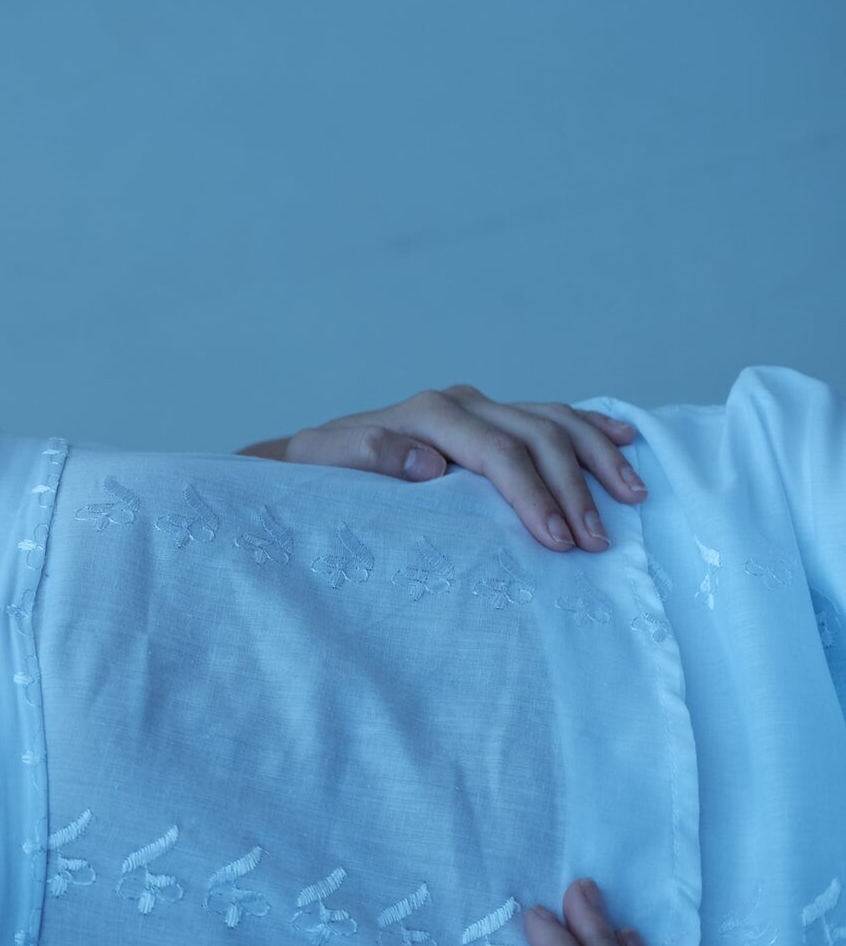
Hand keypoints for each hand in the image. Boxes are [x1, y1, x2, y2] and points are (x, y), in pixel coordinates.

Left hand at [249, 385, 647, 553]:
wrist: (312, 455)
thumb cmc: (318, 471)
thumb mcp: (323, 463)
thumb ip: (368, 456)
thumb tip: (429, 462)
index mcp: (428, 414)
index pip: (497, 453)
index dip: (532, 495)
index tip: (557, 540)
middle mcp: (460, 402)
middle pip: (536, 437)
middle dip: (572, 491)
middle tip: (597, 543)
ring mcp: (480, 406)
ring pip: (555, 421)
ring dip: (597, 458)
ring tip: (633, 496)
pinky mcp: (492, 416)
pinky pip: (552, 414)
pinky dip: (591, 426)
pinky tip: (626, 439)